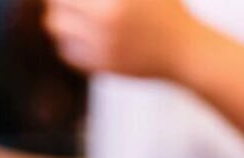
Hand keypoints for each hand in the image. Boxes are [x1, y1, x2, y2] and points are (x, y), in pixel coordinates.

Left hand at [45, 0, 200, 78]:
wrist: (186, 51)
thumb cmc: (168, 11)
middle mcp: (106, 17)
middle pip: (57, 4)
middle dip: (59, 1)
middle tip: (68, 2)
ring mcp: (103, 43)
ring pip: (57, 28)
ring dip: (61, 20)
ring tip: (74, 17)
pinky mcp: (104, 65)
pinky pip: (68, 51)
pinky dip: (68, 42)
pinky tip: (82, 36)